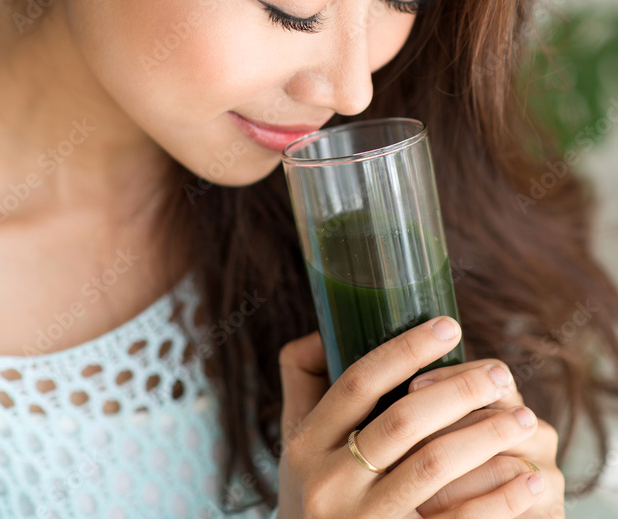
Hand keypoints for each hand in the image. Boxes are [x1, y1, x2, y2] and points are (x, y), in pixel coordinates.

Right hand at [277, 316, 549, 517]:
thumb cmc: (313, 498)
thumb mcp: (296, 445)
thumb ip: (303, 384)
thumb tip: (330, 327)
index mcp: (306, 445)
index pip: (359, 382)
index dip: (406, 349)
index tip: (450, 326)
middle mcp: (329, 483)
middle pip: (402, 420)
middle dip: (459, 390)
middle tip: (501, 373)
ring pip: (433, 465)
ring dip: (486, 436)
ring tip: (524, 419)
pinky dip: (499, 499)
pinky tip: (528, 478)